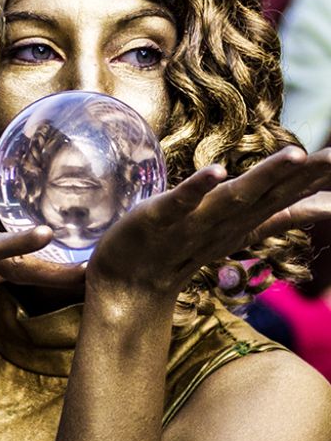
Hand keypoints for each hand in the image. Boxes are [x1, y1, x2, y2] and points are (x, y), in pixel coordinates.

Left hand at [88, 146, 330, 297]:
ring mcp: (192, 223)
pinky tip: (219, 172)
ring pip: (233, 198)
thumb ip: (280, 214)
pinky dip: (197, 189)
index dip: (319, 176)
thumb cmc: (186, 249)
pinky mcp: (158, 220)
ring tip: (297, 155)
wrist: (129, 285)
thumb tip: (327, 203)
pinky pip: (179, 204)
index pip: (287, 194)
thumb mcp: (238, 229)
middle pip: (270, 194)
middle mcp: (225, 222)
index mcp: (243, 220)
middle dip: (306, 174)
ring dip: (264, 177)